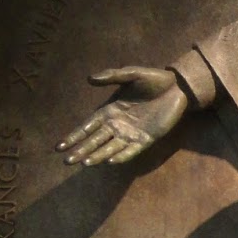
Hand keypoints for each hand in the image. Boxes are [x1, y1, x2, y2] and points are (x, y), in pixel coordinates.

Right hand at [57, 67, 187, 164]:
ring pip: (110, 148)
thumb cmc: (154, 79)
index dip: (74, 136)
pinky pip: (131, 150)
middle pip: (95, 140)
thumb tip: (89, 79)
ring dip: (98, 156)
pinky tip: (109, 160)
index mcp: (110, 110)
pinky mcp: (147, 138)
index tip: (59, 146)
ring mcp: (132, 133)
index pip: (88, 127)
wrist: (178, 87)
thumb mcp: (131, 74)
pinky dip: (121, 155)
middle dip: (81, 150)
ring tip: (84, 163)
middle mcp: (118, 124)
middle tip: (67, 161)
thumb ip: (112, 76)